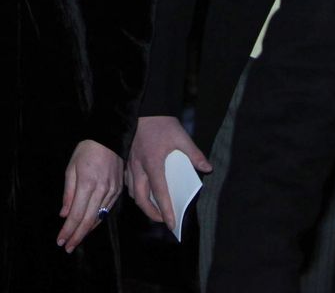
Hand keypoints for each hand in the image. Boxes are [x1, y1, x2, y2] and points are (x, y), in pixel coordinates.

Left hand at [56, 139, 122, 252]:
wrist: (109, 137)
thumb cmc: (86, 150)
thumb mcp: (71, 167)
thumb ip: (68, 192)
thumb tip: (64, 214)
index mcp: (87, 183)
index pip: (76, 214)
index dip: (68, 230)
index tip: (60, 241)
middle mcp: (101, 190)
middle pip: (88, 220)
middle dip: (77, 236)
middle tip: (68, 247)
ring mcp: (112, 191)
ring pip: (99, 217)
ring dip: (87, 231)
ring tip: (76, 239)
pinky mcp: (119, 190)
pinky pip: (107, 210)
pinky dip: (98, 220)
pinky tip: (90, 225)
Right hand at [125, 115, 211, 229]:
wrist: (146, 108)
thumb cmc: (163, 123)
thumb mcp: (181, 136)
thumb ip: (194, 154)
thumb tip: (208, 169)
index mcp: (153, 163)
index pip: (159, 193)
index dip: (166, 211)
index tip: (172, 224)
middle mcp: (139, 167)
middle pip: (141, 199)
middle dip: (151, 213)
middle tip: (163, 219)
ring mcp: (130, 164)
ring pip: (132, 192)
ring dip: (143, 203)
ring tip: (154, 208)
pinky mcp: (126, 160)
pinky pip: (128, 183)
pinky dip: (136, 191)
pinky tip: (143, 191)